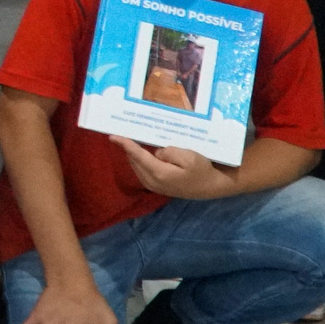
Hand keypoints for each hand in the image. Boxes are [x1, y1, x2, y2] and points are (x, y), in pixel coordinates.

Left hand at [113, 137, 235, 200]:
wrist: (211, 186)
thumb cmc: (202, 170)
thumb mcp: (189, 156)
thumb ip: (169, 152)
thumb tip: (156, 152)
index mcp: (159, 172)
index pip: (138, 156)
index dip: (125, 145)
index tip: (113, 136)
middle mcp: (153, 181)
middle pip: (134, 162)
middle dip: (127, 149)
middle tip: (123, 134)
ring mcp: (155, 186)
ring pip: (137, 168)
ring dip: (133, 156)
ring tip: (130, 142)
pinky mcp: (159, 188)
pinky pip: (143, 173)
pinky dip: (139, 162)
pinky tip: (142, 154)